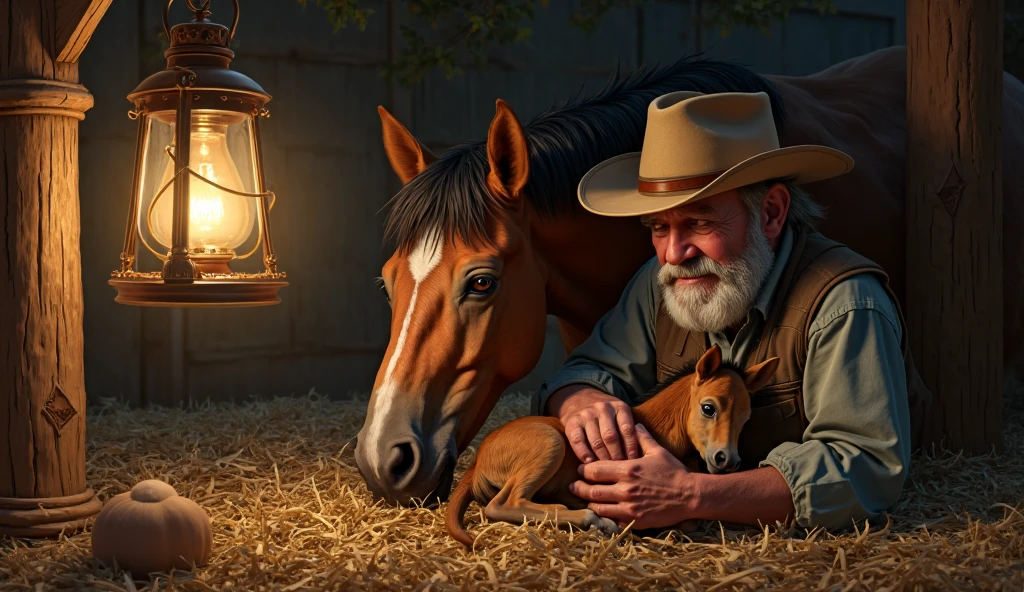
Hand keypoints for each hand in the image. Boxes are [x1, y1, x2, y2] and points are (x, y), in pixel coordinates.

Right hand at [547, 385, 638, 462]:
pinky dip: (584, 454)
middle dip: (616, 456)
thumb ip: (628, 431)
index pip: (627, 430)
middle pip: (611, 437)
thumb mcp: (620, 415)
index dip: (631, 448)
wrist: (579, 399)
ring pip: (596, 441)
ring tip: (607, 470)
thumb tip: (638, 457)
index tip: (633, 462)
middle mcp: (602, 408)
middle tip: (620, 470)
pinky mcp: (572, 422)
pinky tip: (589, 463)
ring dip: (602, 458)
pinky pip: (578, 441)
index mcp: (619, 407)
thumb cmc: (606, 414)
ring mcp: (586, 415)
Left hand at [568, 424, 696, 529]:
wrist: (690, 495)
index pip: (595, 470)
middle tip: (574, 486)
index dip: (584, 470)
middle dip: (579, 488)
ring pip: (598, 507)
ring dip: (589, 502)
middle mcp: (625, 489)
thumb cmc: (674, 471)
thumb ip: (642, 437)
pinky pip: (612, 521)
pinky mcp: (635, 521)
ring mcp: (629, 508)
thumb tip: (635, 423)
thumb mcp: (657, 451)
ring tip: (586, 499)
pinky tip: (601, 512)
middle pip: (591, 490)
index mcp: (628, 470)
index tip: (581, 469)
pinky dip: (604, 517)